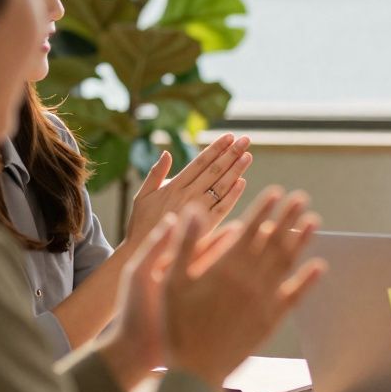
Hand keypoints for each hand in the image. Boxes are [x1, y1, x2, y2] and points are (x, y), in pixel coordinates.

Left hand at [99, 208, 249, 391]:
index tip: (241, 226)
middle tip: (264, 238)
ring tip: (267, 260)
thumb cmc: (132, 312)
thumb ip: (156, 245)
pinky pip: (229, 302)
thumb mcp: (141, 273)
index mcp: (177, 266)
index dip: (223, 236)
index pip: (205, 246)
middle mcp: (192, 281)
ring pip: (229, 281)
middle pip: (222, 260)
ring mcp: (200, 300)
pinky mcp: (205, 318)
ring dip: (248, 270)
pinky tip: (261, 289)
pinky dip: (245, 294)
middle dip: (242, 249)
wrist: (131, 350)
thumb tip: (173, 217)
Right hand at [124, 134, 253, 243]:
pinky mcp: (205, 228)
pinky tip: (242, 183)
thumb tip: (165, 152)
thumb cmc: (141, 224)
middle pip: (214, 170)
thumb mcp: (142, 196)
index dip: (216, 148)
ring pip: (221, 186)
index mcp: (173, 186)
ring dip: (236, 170)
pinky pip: (222, 209)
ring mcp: (197, 211)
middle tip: (246, 139)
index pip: (200, 162)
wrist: (143, 254)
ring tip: (248, 156)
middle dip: (231, 153)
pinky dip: (233, 196)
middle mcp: (187, 196)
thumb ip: (154, 174)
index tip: (229, 137)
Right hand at [162, 187, 325, 390]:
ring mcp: (264, 299)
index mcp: (225, 266)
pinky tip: (319, 266)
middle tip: (301, 198)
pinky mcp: (271, 319)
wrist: (193, 369)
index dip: (264, 208)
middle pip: (274, 240)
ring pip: (288, 263)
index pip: (251, 228)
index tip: (277, 192)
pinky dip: (308, 280)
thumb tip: (190, 211)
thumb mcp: (170, 281)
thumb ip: (183, 244)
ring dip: (302, 240)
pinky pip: (294, 295)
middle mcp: (249, 279)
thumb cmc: (175, 324)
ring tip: (314, 221)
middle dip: (288, 217)